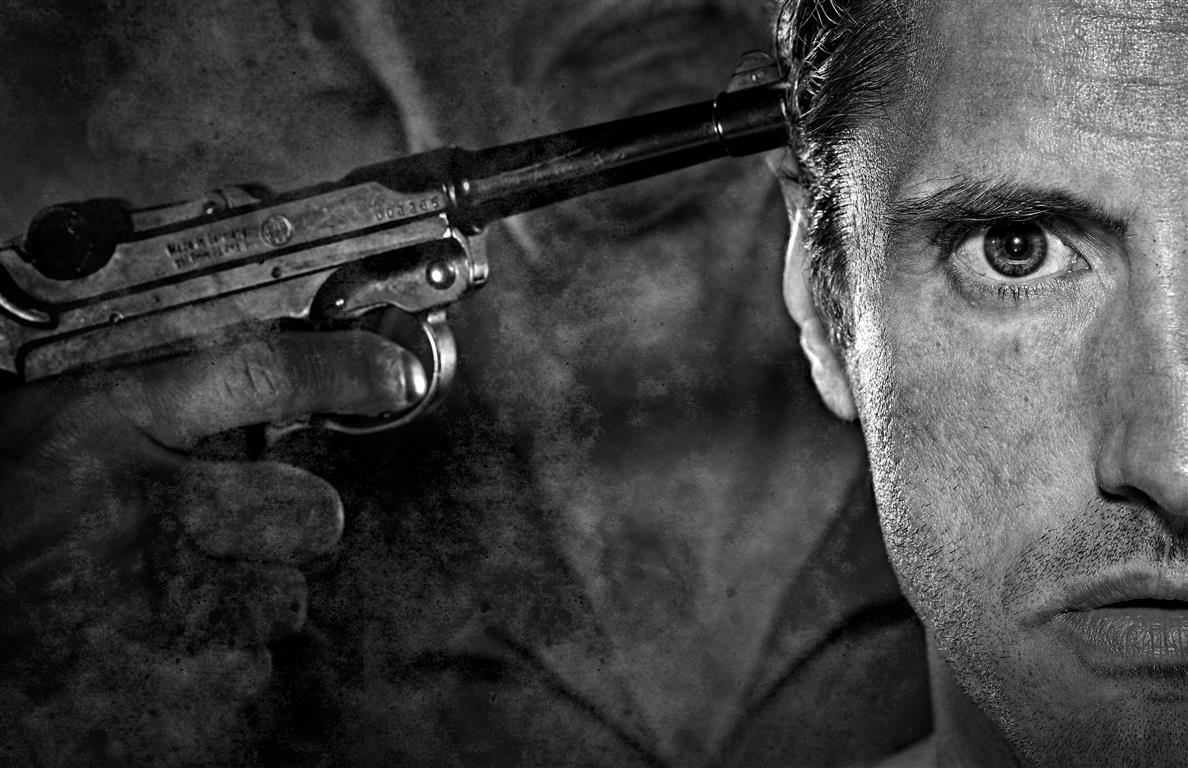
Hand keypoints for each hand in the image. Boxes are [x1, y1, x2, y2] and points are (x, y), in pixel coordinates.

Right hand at [0, 330, 423, 765]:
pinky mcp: (149, 688)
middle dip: (292, 522)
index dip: (341, 370)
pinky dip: (211, 663)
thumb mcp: (68, 419)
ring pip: (281, 605)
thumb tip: (272, 385)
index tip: (396, 375)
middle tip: (237, 524)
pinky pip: (240, 674)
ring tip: (174, 589)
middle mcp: (141, 513)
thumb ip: (173, 396)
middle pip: (311, 515)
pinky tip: (155, 640)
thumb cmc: (0, 498)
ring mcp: (150, 608)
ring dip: (247, 599)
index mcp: (109, 427)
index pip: (256, 376)